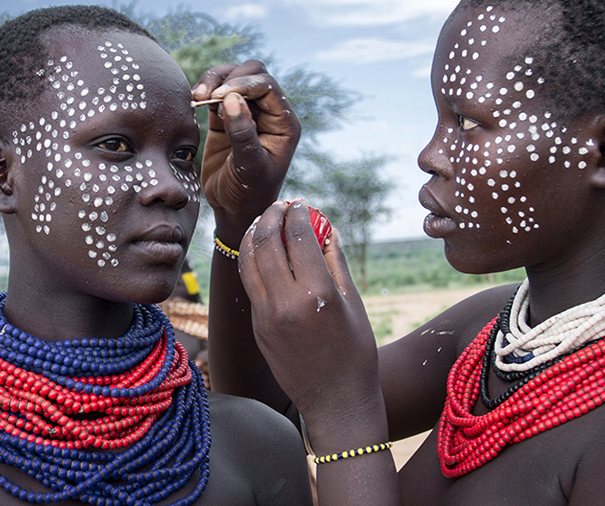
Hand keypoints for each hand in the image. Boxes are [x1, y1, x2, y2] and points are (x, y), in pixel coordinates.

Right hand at [194, 61, 300, 233]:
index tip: (220, 96)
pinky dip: (205, 90)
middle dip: (230, 78)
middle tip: (209, 96)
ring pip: (233, 77)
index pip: (267, 87)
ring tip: (198, 97)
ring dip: (215, 80)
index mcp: (283, 123)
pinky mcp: (226, 117)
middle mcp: (268, 113)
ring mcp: (247, 112)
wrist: (232, 210)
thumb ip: (242, 134)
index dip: (244, 84)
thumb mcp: (249, 167)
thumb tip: (232, 98)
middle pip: (253, 73)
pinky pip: (217, 91)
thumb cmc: (248, 194)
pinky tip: (194, 101)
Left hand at [239, 200, 382, 449]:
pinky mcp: (257, 327)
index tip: (301, 203)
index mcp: (317, 294)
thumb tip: (326, 227)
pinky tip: (262, 251)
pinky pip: (250, 285)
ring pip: (249, 262)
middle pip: (267, 243)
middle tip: (280, 206)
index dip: (298, 214)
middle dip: (271, 217)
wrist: (335, 401)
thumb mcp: (353, 303)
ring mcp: (266, 316)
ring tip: (264, 222)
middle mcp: (285, 302)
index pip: (298, 237)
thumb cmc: (355, 352)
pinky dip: (253, 261)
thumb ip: (335, 261)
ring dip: (255, 236)